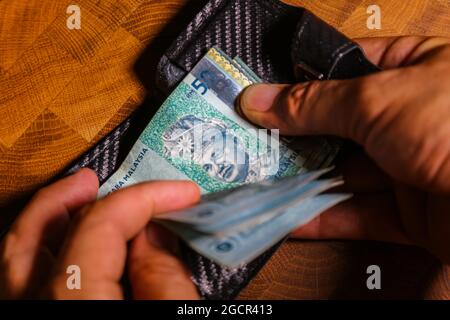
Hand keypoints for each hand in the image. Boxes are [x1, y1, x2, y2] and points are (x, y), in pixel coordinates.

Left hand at [0, 169, 200, 298]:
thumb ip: (164, 279)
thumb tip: (154, 235)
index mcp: (74, 303)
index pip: (101, 225)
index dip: (145, 199)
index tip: (183, 194)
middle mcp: (34, 308)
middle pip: (37, 234)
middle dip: (68, 198)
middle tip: (93, 179)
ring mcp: (28, 316)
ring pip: (17, 257)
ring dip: (47, 220)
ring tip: (74, 198)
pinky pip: (24, 282)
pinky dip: (44, 253)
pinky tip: (68, 249)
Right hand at [239, 36, 449, 262]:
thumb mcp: (377, 100)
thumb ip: (315, 103)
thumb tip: (260, 100)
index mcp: (414, 72)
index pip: (345, 70)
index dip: (302, 82)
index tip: (262, 96)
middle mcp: (412, 118)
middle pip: (338, 127)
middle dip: (296, 138)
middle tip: (254, 144)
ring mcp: (412, 167)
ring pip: (346, 174)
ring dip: (305, 181)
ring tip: (262, 183)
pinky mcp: (413, 213)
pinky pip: (361, 214)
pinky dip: (326, 219)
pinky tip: (291, 218)